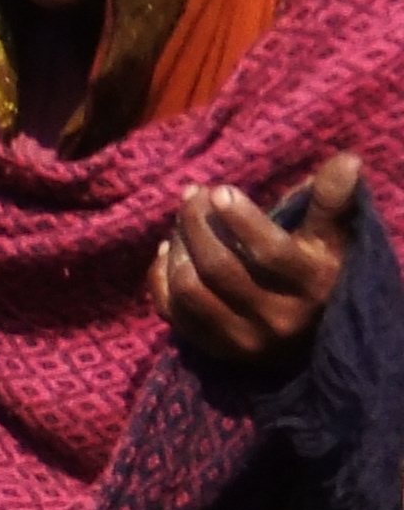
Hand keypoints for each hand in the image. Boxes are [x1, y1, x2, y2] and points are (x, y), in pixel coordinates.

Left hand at [157, 153, 357, 367]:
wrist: (312, 336)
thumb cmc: (320, 271)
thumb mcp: (333, 238)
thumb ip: (333, 200)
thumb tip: (348, 159)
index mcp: (311, 285)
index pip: (269, 253)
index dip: (240, 219)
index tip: (219, 190)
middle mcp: (278, 318)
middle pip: (219, 268)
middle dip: (197, 224)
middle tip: (192, 194)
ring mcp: (243, 339)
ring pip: (190, 289)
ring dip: (177, 248)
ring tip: (181, 220)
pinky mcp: (214, 350)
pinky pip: (172, 311)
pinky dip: (161, 278)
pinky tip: (167, 251)